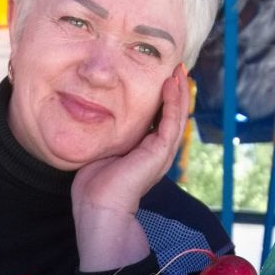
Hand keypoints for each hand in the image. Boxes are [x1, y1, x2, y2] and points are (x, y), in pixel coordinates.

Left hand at [69, 63, 187, 218]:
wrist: (100, 206)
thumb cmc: (95, 185)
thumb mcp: (105, 151)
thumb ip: (112, 137)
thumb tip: (102, 118)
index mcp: (147, 152)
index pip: (160, 120)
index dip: (163, 99)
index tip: (161, 78)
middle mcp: (158, 152)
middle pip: (174, 115)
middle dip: (176, 91)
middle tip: (176, 68)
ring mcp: (162, 152)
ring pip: (177, 115)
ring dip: (179, 91)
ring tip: (178, 70)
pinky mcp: (161, 151)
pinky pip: (172, 120)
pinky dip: (174, 100)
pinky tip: (172, 83)